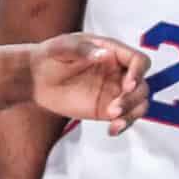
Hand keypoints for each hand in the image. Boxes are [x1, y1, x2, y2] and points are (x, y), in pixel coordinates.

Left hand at [29, 33, 148, 133]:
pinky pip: (125, 118)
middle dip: (132, 99)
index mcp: (113, 52)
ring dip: (131, 114)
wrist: (36, 78)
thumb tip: (106, 54)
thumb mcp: (62, 47)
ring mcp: (115, 92)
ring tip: (113, 122)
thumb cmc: (50, 55)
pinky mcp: (107, 109)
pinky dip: (123, 125)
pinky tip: (112, 130)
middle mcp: (119, 71)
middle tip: (114, 110)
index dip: (138, 73)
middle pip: (142, 86)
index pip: (139, 61)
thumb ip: (83, 49)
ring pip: (139, 104)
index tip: (127, 86)